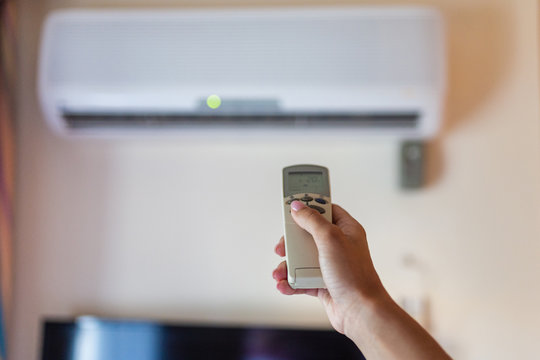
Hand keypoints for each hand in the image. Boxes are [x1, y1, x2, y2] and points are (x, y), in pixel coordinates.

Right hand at [273, 201, 384, 334]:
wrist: (360, 311)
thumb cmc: (353, 276)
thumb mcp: (330, 239)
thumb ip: (312, 220)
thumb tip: (298, 206)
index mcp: (346, 230)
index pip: (326, 210)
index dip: (309, 206)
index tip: (292, 206)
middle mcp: (338, 245)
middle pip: (307, 234)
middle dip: (291, 242)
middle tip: (281, 246)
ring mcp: (330, 265)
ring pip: (301, 258)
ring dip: (287, 265)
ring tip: (280, 272)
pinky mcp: (323, 282)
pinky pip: (301, 278)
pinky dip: (291, 282)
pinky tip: (285, 285)